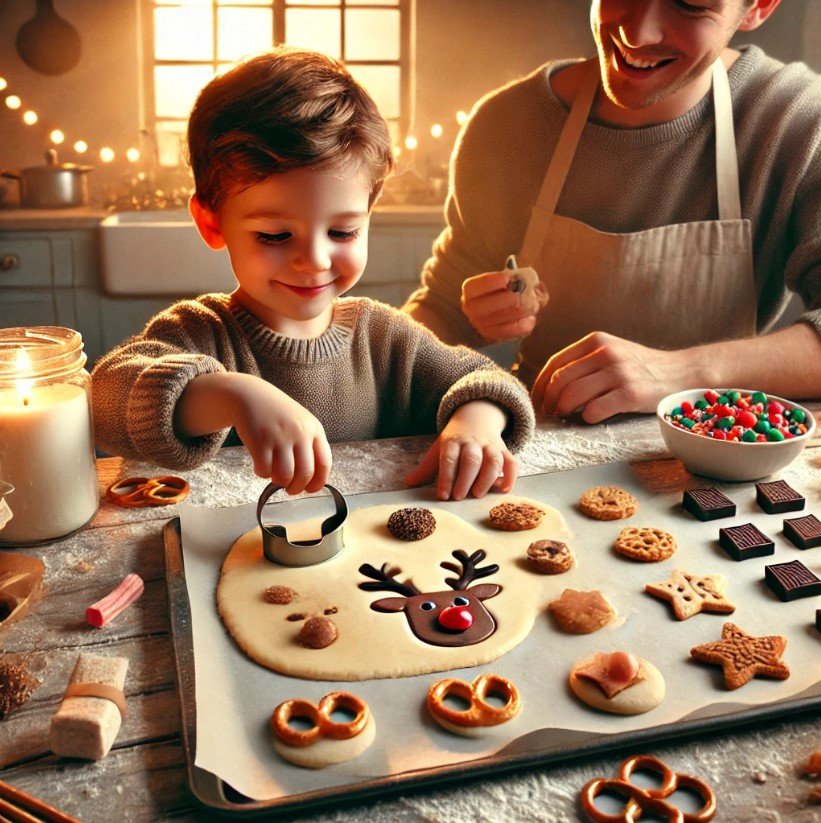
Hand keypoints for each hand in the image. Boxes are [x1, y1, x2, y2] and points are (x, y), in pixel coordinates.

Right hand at [229, 379, 331, 493]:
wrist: (251, 395)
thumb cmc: (279, 414)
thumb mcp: (302, 423)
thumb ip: (310, 446)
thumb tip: (313, 480)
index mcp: (314, 430)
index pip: (324, 463)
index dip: (318, 482)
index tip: (310, 489)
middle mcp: (299, 433)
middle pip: (305, 473)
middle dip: (297, 488)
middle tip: (290, 489)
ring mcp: (279, 437)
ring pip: (284, 476)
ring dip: (279, 482)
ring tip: (275, 476)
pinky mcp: (259, 441)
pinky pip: (264, 470)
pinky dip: (262, 473)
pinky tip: (261, 465)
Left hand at [405, 401, 517, 499]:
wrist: (476, 418)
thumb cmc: (454, 441)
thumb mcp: (438, 449)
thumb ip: (426, 469)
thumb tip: (408, 483)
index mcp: (453, 441)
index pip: (449, 458)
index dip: (446, 477)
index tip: (443, 495)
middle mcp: (472, 442)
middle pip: (471, 459)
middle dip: (465, 479)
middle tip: (458, 497)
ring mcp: (490, 445)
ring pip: (493, 459)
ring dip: (487, 478)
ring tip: (478, 495)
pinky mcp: (504, 450)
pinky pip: (511, 461)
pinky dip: (511, 475)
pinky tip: (505, 489)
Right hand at [461, 269, 547, 342]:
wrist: (504, 307)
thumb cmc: (507, 288)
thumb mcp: (513, 279)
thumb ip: (526, 279)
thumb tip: (538, 288)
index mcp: (470, 290)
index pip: (475, 287)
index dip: (491, 282)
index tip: (508, 278)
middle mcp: (471, 308)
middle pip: (486, 305)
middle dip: (508, 299)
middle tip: (525, 295)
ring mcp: (480, 324)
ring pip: (498, 319)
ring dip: (519, 312)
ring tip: (533, 306)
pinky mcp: (491, 336)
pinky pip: (506, 333)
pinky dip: (521, 326)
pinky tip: (530, 319)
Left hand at [531, 332, 688, 422]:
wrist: (681, 371)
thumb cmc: (641, 367)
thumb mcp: (611, 352)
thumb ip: (584, 362)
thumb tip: (550, 386)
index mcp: (596, 341)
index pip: (555, 363)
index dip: (540, 386)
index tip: (537, 401)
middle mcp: (606, 353)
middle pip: (560, 380)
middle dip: (548, 401)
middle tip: (548, 414)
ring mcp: (619, 372)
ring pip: (572, 394)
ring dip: (563, 410)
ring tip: (565, 417)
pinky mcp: (631, 393)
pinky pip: (595, 409)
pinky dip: (585, 417)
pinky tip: (589, 418)